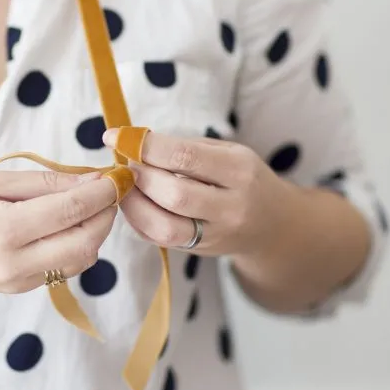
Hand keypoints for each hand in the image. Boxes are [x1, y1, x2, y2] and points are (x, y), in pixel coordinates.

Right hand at [0, 170, 117, 295]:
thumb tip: (90, 180)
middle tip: (109, 191)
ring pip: (80, 260)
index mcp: (3, 230)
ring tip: (87, 205)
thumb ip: (43, 182)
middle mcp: (14, 263)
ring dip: (94, 232)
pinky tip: (65, 225)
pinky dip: (76, 246)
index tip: (117, 176)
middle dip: (106, 215)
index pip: (72, 210)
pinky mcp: (18, 291)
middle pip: (86, 242)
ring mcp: (17, 283)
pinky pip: (62, 270)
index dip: (103, 192)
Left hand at [102, 129, 296, 259]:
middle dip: (140, 177)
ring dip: (134, 205)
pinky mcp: (201, 252)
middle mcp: (231, 206)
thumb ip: (185, 148)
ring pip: (165, 227)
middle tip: (127, 165)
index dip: (145, 146)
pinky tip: (135, 205)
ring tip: (126, 187)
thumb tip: (133, 143)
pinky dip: (139, 222)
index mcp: (239, 170)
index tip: (116, 137)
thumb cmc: (242, 178)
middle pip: (174, 195)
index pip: (185, 156)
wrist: (273, 224)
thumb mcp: (228, 152)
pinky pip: (161, 241)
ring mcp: (217, 235)